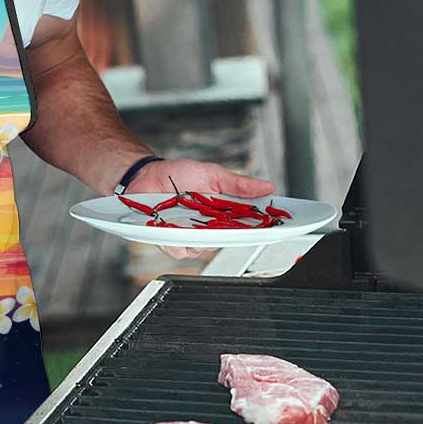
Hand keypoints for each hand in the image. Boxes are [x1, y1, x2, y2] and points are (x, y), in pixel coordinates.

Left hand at [128, 158, 275, 259]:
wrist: (145, 175)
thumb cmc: (177, 175)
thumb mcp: (211, 174)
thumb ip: (237, 184)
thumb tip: (267, 186)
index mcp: (222, 213)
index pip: (248, 225)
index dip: (263, 228)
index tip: (277, 226)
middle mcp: (208, 228)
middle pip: (228, 241)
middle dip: (232, 235)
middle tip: (233, 224)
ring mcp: (189, 236)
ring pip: (203, 249)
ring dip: (200, 237)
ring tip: (194, 222)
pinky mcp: (169, 241)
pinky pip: (179, 249)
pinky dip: (178, 241)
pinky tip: (174, 230)